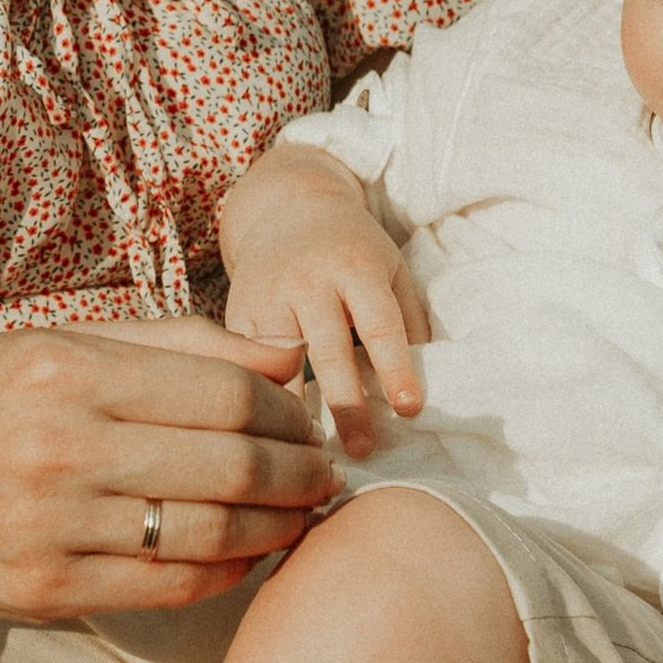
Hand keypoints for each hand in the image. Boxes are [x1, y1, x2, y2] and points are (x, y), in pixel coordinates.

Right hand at [0, 323, 332, 620]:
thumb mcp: (58, 342)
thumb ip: (176, 345)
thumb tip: (288, 358)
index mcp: (65, 368)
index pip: (227, 394)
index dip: (290, 413)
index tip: (309, 421)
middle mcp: (57, 446)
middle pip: (231, 466)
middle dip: (301, 474)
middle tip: (323, 475)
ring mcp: (48, 526)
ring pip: (209, 535)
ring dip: (276, 528)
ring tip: (297, 515)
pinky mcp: (41, 590)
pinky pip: (168, 589)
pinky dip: (226, 572)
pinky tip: (243, 553)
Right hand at [217, 142, 428, 459]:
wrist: (286, 208)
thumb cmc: (352, 248)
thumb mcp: (391, 267)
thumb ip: (409, 319)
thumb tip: (426, 381)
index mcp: (356, 269)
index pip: (380, 325)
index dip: (396, 369)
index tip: (411, 410)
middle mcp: (309, 281)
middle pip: (329, 353)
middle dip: (347, 406)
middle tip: (364, 451)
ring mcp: (268, 296)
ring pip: (279, 364)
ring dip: (296, 412)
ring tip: (312, 454)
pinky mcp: (237, 311)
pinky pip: (245, 362)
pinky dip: (258, 396)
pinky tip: (271, 431)